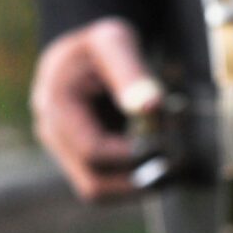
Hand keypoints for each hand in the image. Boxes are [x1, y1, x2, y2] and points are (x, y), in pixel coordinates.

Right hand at [30, 17, 162, 200]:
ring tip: (175, 171)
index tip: (167, 143)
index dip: (131, 154)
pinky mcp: (80, 158)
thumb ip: (130, 72)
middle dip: (139, 179)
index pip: (92, 150)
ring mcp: (64, 150)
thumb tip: (151, 107)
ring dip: (138, 187)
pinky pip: (105, 184)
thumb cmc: (100, 43)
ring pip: (98, 191)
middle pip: (93, 182)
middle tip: (178, 165)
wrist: (85, 50)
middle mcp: (54, 134)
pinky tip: (162, 167)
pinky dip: (133, 181)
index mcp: (57, 106)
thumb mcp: (114, 42)